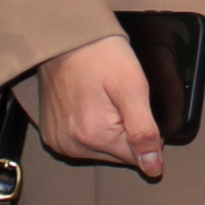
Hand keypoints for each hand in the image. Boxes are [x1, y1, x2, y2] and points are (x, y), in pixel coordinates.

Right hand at [36, 34, 163, 177]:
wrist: (65, 37)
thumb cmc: (99, 54)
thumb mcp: (133, 86)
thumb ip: (144, 131)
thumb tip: (152, 167)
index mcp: (94, 137)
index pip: (136, 156)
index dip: (142, 130)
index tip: (131, 105)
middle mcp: (72, 146)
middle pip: (117, 153)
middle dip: (123, 129)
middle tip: (115, 98)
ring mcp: (59, 141)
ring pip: (100, 148)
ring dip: (106, 128)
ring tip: (100, 98)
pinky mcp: (51, 135)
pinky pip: (82, 142)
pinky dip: (89, 126)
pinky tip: (88, 103)